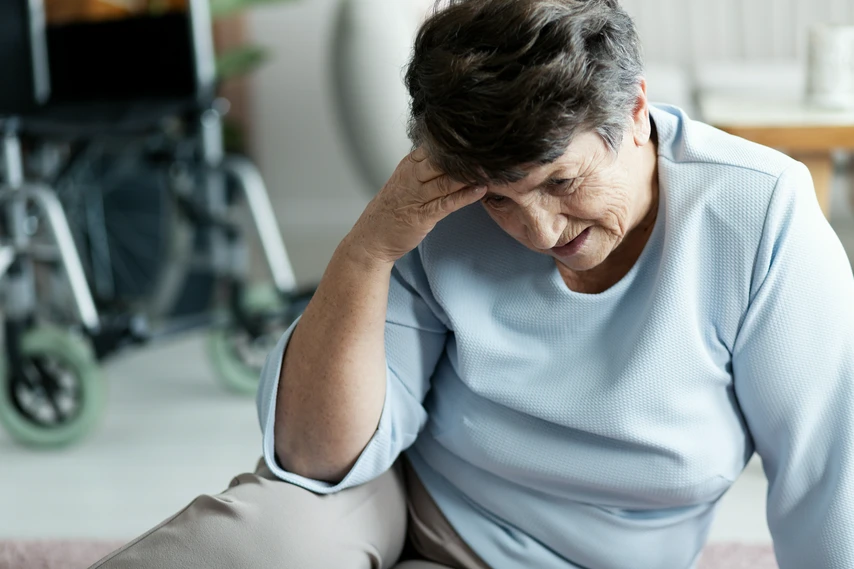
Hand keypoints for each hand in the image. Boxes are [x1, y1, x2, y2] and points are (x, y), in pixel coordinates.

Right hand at [348, 147, 485, 263]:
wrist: (372, 238)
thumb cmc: (391, 210)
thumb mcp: (405, 181)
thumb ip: (425, 168)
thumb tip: (453, 156)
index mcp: (409, 165)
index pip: (435, 146)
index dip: (456, 141)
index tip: (479, 136)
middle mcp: (411, 177)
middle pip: (442, 159)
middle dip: (466, 155)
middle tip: (490, 149)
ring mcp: (416, 197)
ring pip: (446, 179)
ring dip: (470, 174)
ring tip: (491, 167)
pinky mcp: (422, 216)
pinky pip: (446, 203)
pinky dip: (464, 196)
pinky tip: (479, 190)